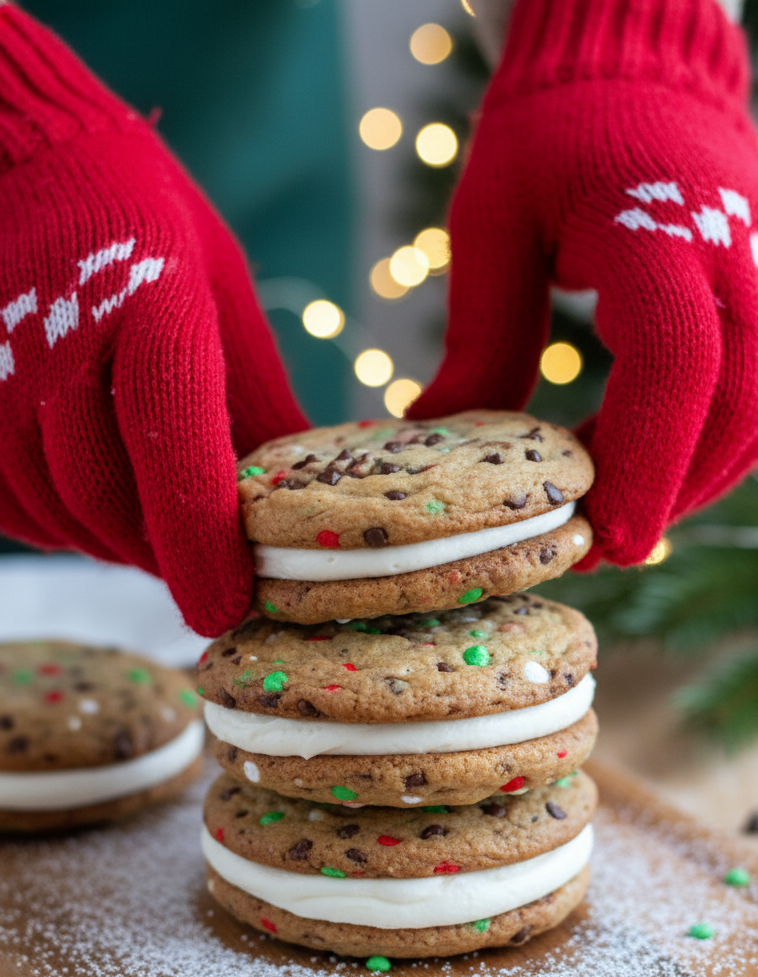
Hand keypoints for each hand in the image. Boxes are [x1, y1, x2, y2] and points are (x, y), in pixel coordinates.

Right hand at [0, 6, 308, 634]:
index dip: (198, 544)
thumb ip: (256, 402)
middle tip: (210, 580)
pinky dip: (62, 528)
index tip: (226, 609)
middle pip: (110, 503)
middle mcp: (58, 346)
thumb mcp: (222, 296)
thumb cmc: (148, 230)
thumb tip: (304, 503)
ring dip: (116, 547)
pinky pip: (13, 506)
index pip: (171, 450)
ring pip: (59, 515)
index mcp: (149, 309)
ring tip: (160, 543)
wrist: (26, 161)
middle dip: (166, 559)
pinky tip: (99, 512)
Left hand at [408, 0, 757, 568]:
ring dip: (695, 481)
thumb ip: (479, 339)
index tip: (606, 538)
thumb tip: (436, 439)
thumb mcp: (490, 226)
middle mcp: (734, 257)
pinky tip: (654, 465)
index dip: (648, 465)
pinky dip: (716, 447)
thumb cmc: (548, 140)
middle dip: (669, 493)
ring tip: (620, 511)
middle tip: (598, 545)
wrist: (634, 70)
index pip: (678, 368)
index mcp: (657, 230)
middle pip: (732, 409)